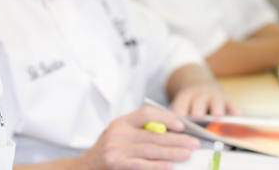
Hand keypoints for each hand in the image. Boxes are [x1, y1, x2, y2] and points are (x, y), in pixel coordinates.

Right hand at [73, 107, 199, 169]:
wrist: (85, 168)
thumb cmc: (107, 152)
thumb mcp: (119, 136)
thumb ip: (139, 132)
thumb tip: (171, 133)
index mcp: (120, 122)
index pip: (146, 113)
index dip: (165, 118)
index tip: (182, 125)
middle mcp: (117, 133)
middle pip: (153, 134)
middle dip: (177, 139)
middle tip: (194, 143)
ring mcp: (116, 149)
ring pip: (150, 149)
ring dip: (172, 152)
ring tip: (187, 154)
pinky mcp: (116, 164)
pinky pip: (141, 164)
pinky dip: (157, 166)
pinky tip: (169, 166)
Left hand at [169, 84, 241, 117]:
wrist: (199, 84)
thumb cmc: (188, 103)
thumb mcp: (179, 105)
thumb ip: (176, 118)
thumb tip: (173, 136)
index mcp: (185, 97)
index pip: (181, 104)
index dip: (180, 111)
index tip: (180, 119)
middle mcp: (199, 95)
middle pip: (198, 102)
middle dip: (198, 109)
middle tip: (197, 116)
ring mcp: (214, 96)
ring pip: (215, 102)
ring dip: (216, 108)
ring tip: (218, 116)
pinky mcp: (227, 98)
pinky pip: (232, 104)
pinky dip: (234, 109)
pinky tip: (237, 116)